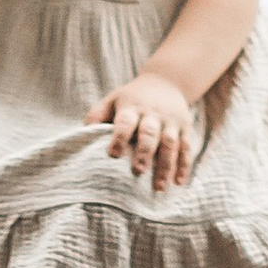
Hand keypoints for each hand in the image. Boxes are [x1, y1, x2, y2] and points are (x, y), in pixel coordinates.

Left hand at [87, 66, 199, 190]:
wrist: (166, 80)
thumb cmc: (132, 98)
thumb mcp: (113, 99)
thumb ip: (97, 116)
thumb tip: (80, 136)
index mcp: (132, 106)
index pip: (125, 121)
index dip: (119, 136)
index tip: (113, 154)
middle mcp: (153, 113)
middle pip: (150, 133)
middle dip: (144, 152)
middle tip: (137, 172)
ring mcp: (171, 121)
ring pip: (170, 143)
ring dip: (165, 165)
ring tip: (158, 188)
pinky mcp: (184, 128)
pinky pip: (186, 147)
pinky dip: (183, 165)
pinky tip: (179, 182)